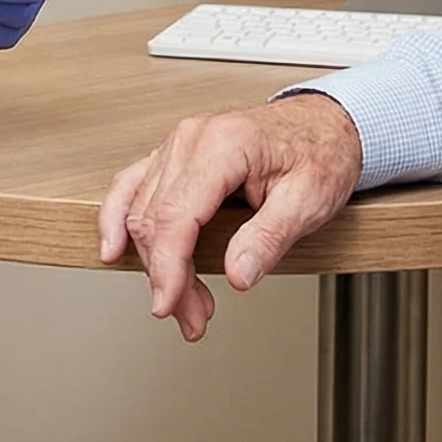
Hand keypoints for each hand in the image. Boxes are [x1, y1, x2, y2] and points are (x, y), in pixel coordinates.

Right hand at [98, 94, 362, 340]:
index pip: (176, 215)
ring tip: (180, 301)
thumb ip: (269, 237)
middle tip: (194, 317)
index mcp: (223, 145)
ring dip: (153, 262)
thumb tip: (237, 274)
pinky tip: (116, 248)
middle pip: (154, 219)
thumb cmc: (319, 153)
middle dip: (166, 277)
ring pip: (141, 210)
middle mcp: (191, 139)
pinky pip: (132, 186)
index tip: (169, 305)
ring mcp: (178, 145)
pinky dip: (119, 220)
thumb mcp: (310, 199)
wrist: (324, 124)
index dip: (168, 268)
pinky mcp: (174, 156)